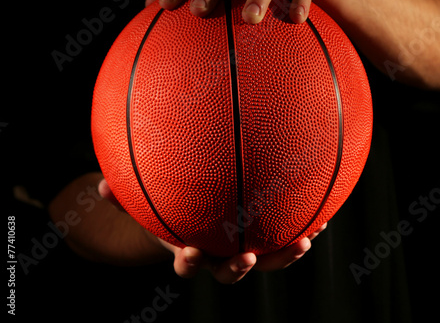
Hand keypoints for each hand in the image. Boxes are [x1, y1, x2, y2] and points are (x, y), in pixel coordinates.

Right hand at [98, 179, 326, 283]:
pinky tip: (321, 213)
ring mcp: (243, 247)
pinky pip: (284, 236)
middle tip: (248, 259)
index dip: (189, 262)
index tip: (190, 251)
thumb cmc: (169, 210)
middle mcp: (219, 254)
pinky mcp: (264, 236)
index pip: (187, 264)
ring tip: (306, 239)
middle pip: (230, 272)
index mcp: (190, 249)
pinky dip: (302, 228)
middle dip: (240, 269)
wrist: (195, 220)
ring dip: (285, 254)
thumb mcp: (146, 204)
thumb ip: (124, 197)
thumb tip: (99, 187)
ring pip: (266, 259)